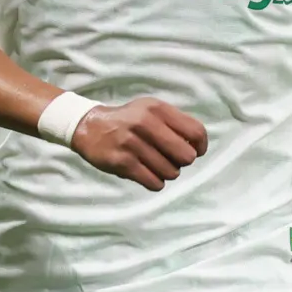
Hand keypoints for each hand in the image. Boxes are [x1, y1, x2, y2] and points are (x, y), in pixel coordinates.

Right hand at [70, 98, 207, 188]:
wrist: (90, 127)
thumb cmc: (128, 120)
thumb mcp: (150, 110)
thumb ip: (175, 124)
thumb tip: (197, 148)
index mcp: (157, 109)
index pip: (196, 132)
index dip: (201, 147)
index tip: (196, 152)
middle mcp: (145, 123)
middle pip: (186, 156)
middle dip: (182, 162)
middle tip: (172, 160)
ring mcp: (132, 143)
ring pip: (171, 172)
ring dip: (167, 173)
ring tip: (156, 165)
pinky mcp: (122, 162)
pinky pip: (154, 182)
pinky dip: (155, 182)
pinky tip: (148, 174)